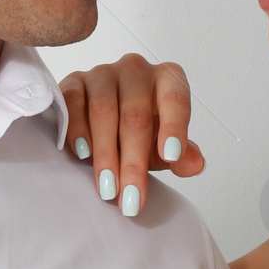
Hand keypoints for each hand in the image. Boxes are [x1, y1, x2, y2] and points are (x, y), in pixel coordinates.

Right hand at [58, 54, 205, 215]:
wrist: (104, 124)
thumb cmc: (141, 135)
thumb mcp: (164, 149)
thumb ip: (182, 156)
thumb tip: (194, 164)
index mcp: (168, 79)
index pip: (176, 100)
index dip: (174, 127)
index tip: (171, 157)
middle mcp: (137, 70)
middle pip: (136, 115)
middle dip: (133, 161)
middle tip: (131, 198)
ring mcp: (103, 73)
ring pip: (104, 110)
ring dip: (105, 154)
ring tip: (107, 189)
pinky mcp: (75, 81)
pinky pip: (73, 101)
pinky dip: (77, 129)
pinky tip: (82, 154)